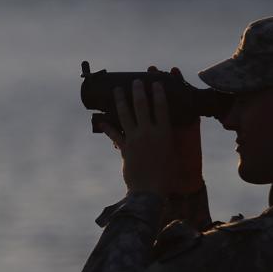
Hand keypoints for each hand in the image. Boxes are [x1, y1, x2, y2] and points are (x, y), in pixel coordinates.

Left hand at [101, 66, 204, 195]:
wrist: (149, 190)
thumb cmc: (166, 175)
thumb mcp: (171, 154)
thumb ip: (167, 139)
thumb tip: (164, 129)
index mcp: (164, 133)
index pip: (161, 107)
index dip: (158, 93)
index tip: (155, 82)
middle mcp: (148, 132)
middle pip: (142, 106)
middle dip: (137, 91)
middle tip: (135, 81)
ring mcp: (135, 139)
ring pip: (125, 115)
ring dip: (120, 100)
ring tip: (117, 90)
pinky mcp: (124, 149)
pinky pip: (114, 134)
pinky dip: (107, 127)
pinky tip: (101, 119)